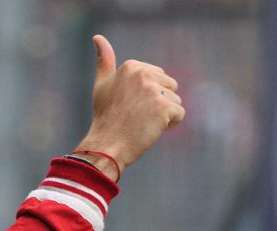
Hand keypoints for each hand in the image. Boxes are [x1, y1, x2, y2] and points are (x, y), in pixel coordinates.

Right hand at [75, 35, 184, 174]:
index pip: (157, 78)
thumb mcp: (102, 85)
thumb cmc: (104, 118)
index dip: (146, 95)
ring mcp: (154, 90)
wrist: (106, 146)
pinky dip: (168, 125)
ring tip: (142, 123)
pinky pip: (179, 115)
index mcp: (131, 66)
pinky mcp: (164, 107)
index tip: (128, 106)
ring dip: (163, 116)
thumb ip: (104, 61)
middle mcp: (143, 74)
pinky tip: (150, 130)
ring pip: (175, 101)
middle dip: (157, 104)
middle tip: (135, 116)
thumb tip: (98, 37)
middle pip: (169, 87)